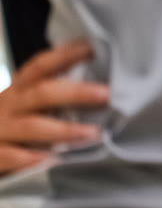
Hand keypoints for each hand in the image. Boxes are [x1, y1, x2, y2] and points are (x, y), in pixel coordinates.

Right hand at [0, 40, 108, 173]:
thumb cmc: (10, 126)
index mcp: (19, 90)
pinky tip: (53, 160)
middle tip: (106, 94)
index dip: (64, 55)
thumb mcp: (25, 106)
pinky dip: (31, 158)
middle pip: (42, 93)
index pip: (40, 67)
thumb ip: (52, 97)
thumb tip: (98, 88)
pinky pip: (10, 156)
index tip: (91, 48)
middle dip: (76, 93)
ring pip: (32, 126)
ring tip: (93, 134)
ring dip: (64, 130)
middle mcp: (8, 106)